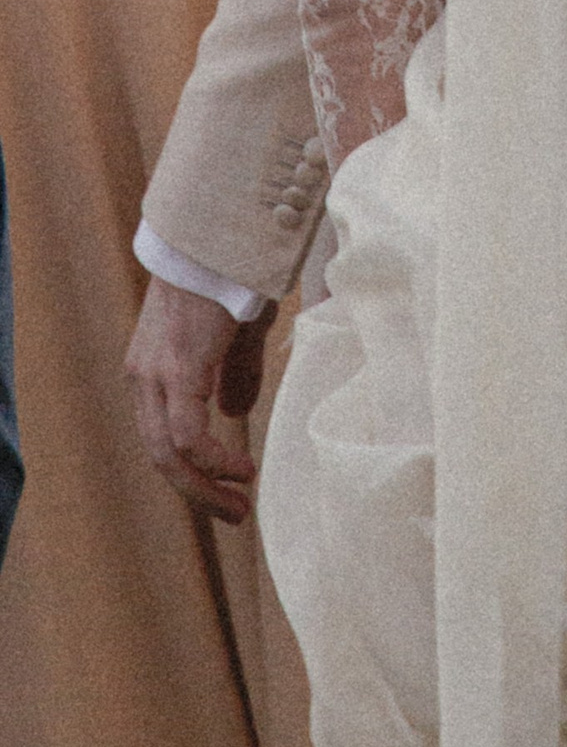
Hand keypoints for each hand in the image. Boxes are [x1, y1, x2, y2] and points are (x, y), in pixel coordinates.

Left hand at [125, 275, 271, 526]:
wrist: (222, 233)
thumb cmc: (232, 273)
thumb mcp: (236, 334)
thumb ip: (233, 372)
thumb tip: (234, 413)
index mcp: (152, 369)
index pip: (163, 436)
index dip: (193, 469)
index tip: (230, 487)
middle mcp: (143, 377)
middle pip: (161, 456)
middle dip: (199, 492)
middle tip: (235, 513)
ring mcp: (155, 375)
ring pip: (169, 454)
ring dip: (205, 487)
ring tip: (241, 501)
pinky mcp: (177, 370)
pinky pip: (187, 435)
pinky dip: (213, 461)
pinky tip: (242, 468)